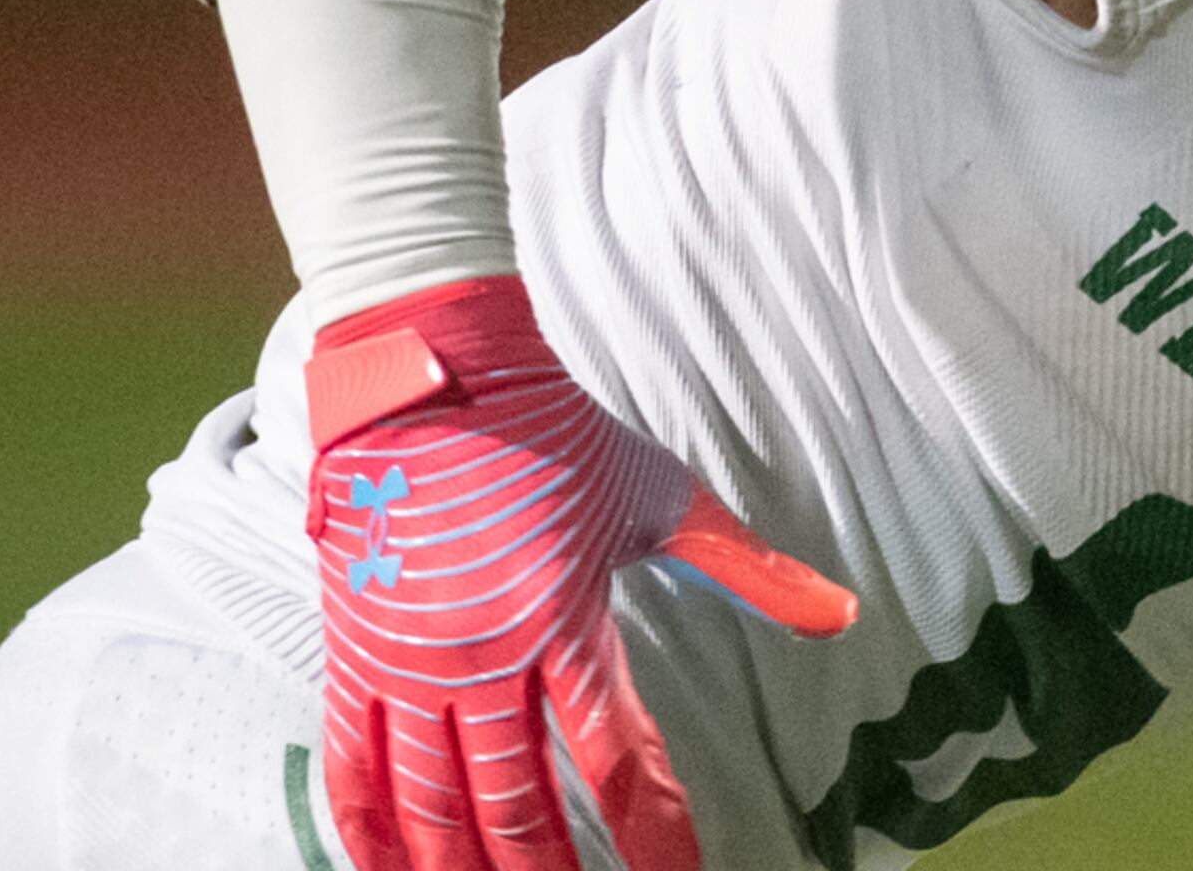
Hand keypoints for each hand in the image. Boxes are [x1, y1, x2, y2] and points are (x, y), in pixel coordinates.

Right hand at [306, 276, 857, 870]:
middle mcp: (481, 658)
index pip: (617, 758)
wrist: (436, 372)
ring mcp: (409, 661)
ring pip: (430, 803)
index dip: (652, 831)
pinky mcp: (354, 651)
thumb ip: (749, 568)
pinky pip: (349, 763)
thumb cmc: (557, 433)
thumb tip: (843, 613)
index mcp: (563, 622)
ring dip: (457, 868)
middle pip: (514, 806)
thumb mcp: (661, 497)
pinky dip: (365, 830)